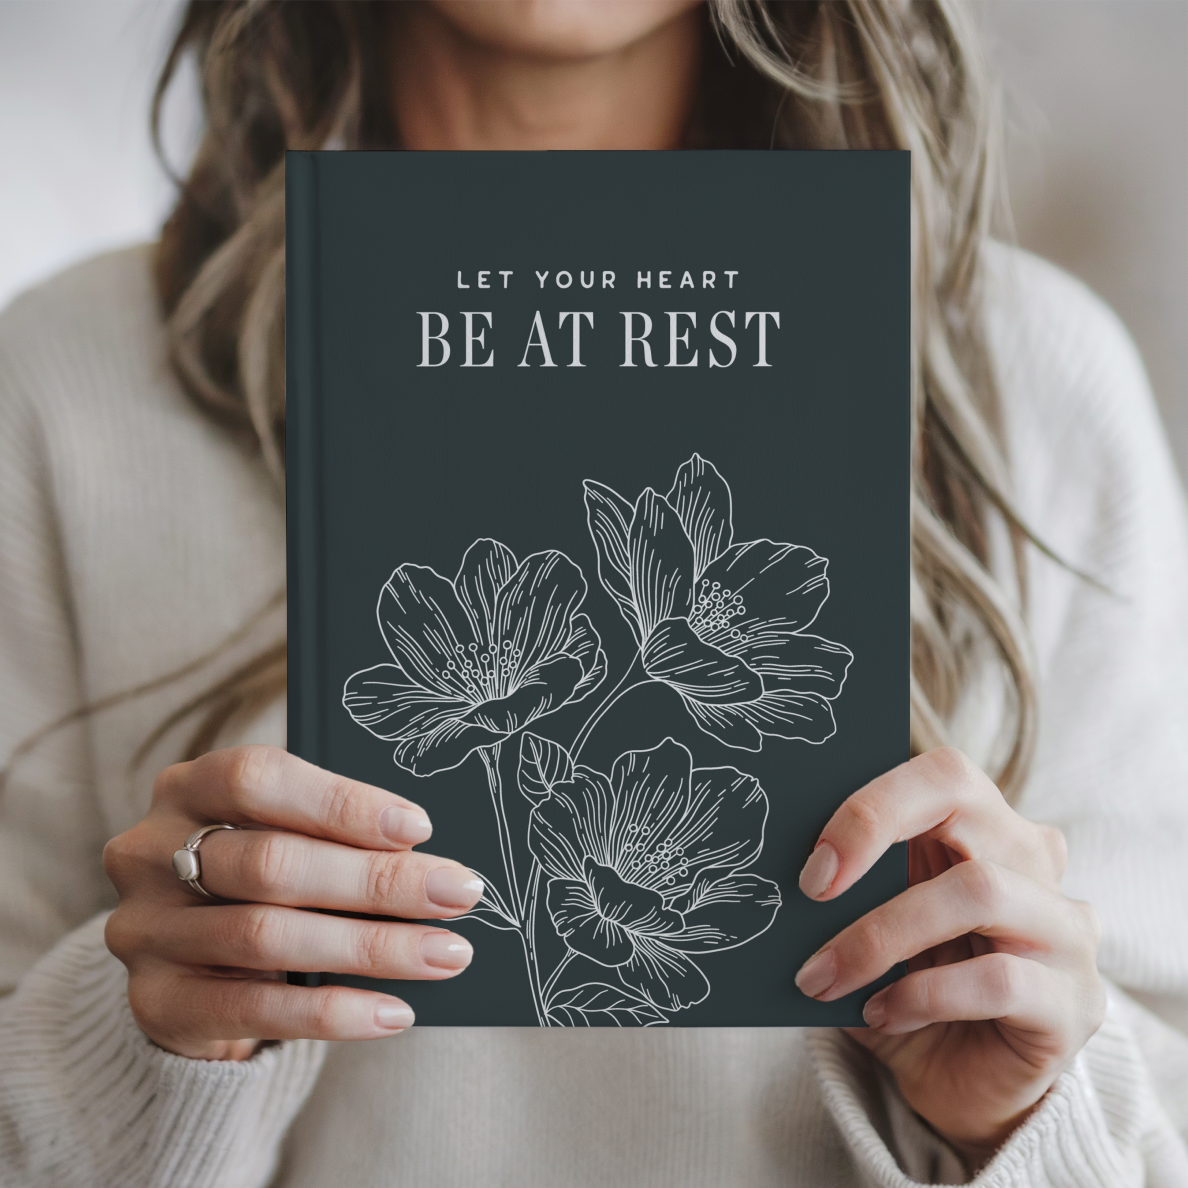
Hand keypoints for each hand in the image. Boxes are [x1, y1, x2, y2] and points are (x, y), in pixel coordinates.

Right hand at [103, 745, 481, 1060]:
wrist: (189, 965)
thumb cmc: (259, 877)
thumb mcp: (281, 834)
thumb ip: (331, 832)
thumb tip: (429, 855)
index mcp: (188, 788)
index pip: (260, 779)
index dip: (342, 803)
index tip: (420, 828)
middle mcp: (150, 853)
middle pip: (272, 863)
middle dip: (378, 880)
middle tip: (457, 894)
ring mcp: (144, 931)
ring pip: (268, 936)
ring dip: (372, 946)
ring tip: (445, 953)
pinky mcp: (155, 1003)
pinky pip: (254, 1011)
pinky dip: (334, 1012)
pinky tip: (393, 1012)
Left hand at [794, 748, 1105, 1166]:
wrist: (957, 1082)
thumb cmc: (904, 982)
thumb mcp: (866, 922)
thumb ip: (846, 886)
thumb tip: (782, 869)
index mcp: (982, 825)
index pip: (941, 775)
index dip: (873, 806)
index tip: (812, 864)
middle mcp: (1033, 861)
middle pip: (967, 804)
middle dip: (873, 840)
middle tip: (810, 893)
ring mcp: (1066, 928)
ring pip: (980, 891)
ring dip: (884, 935)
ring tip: (825, 977)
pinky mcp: (1077, 1001)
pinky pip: (999, 980)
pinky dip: (923, 995)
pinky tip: (881, 1013)